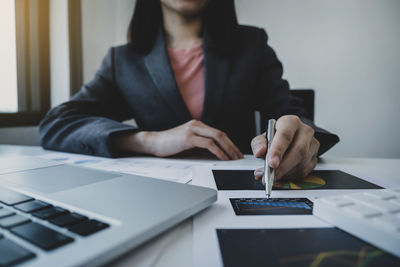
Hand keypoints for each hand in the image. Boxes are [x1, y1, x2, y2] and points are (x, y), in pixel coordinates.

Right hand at [117, 120, 242, 159]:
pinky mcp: (188, 138)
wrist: (153, 143)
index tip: (235, 152)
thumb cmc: (169, 145)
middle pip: (220, 134)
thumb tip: (215, 154)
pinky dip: (218, 151)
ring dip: (228, 149)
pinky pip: (208, 144)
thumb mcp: (187, 143)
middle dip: (232, 146)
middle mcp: (196, 125)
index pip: (218, 132)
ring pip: (217, 137)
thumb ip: (199, 145)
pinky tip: (222, 158)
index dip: (229, 142)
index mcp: (197, 125)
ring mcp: (192, 130)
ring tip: (233, 158)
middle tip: (238, 156)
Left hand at [251, 115, 319, 180]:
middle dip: (283, 167)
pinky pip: (304, 171)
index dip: (278, 150)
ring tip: (271, 176)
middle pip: (298, 150)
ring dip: (285, 173)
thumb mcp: (263, 137)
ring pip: (302, 163)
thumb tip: (259, 152)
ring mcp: (312, 145)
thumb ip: (258, 144)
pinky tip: (281, 175)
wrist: (290, 140)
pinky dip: (290, 176)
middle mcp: (305, 132)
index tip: (271, 163)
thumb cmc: (276, 138)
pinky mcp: (314, 158)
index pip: (285, 135)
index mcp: (290, 123)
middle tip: (271, 176)